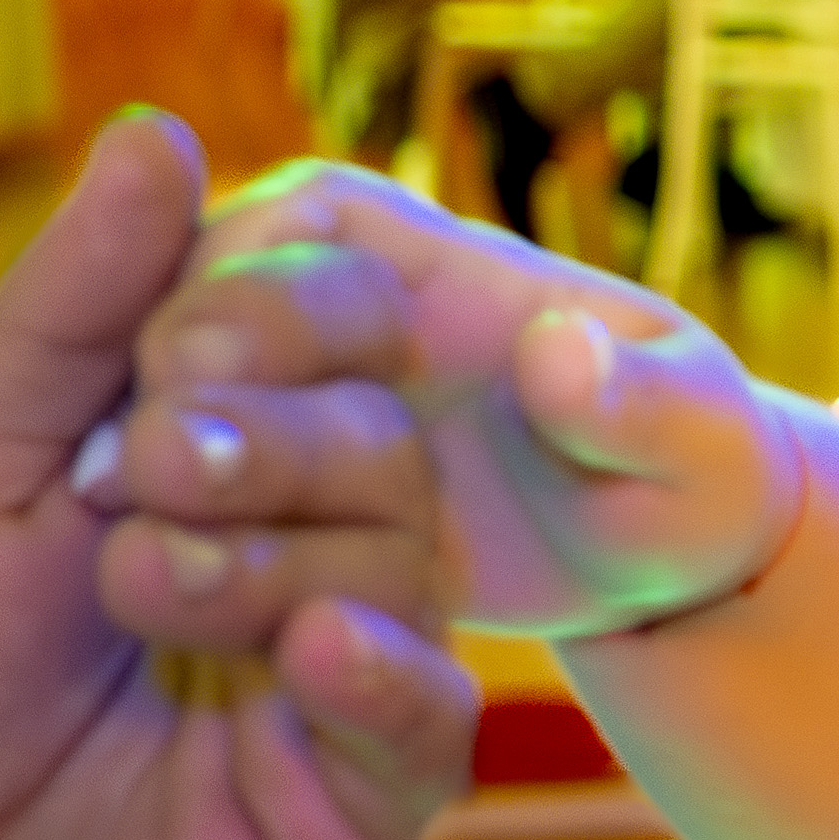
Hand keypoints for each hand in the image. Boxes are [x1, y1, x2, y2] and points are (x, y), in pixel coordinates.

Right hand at [169, 163, 810, 642]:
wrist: (642, 554)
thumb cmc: (684, 470)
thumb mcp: (693, 441)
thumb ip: (637, 401)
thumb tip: (556, 348)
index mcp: (401, 244)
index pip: (288, 232)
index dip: (241, 301)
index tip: (199, 371)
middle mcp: (307, 306)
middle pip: (198, 330)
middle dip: (181, 402)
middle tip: (152, 476)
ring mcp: (267, 406)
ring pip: (168, 432)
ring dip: (158, 494)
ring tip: (145, 562)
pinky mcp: (251, 501)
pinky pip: (181, 519)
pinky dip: (176, 553)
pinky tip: (168, 606)